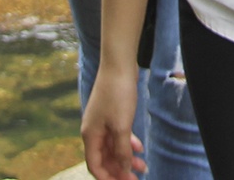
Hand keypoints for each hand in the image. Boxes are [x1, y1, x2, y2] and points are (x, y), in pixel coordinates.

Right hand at [81, 65, 146, 179]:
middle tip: (137, 178)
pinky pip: (118, 135)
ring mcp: (102, 122)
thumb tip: (122, 169)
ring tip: (143, 167)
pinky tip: (140, 148)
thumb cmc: (118, 94)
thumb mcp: (121, 126)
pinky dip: (128, 143)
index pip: (95, 165)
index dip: (108, 178)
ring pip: (113, 148)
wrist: (119, 65)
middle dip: (120, 170)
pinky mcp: (112, 114)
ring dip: (126, 158)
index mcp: (90, 135)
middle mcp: (94, 131)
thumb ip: (121, 150)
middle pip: (105, 159)